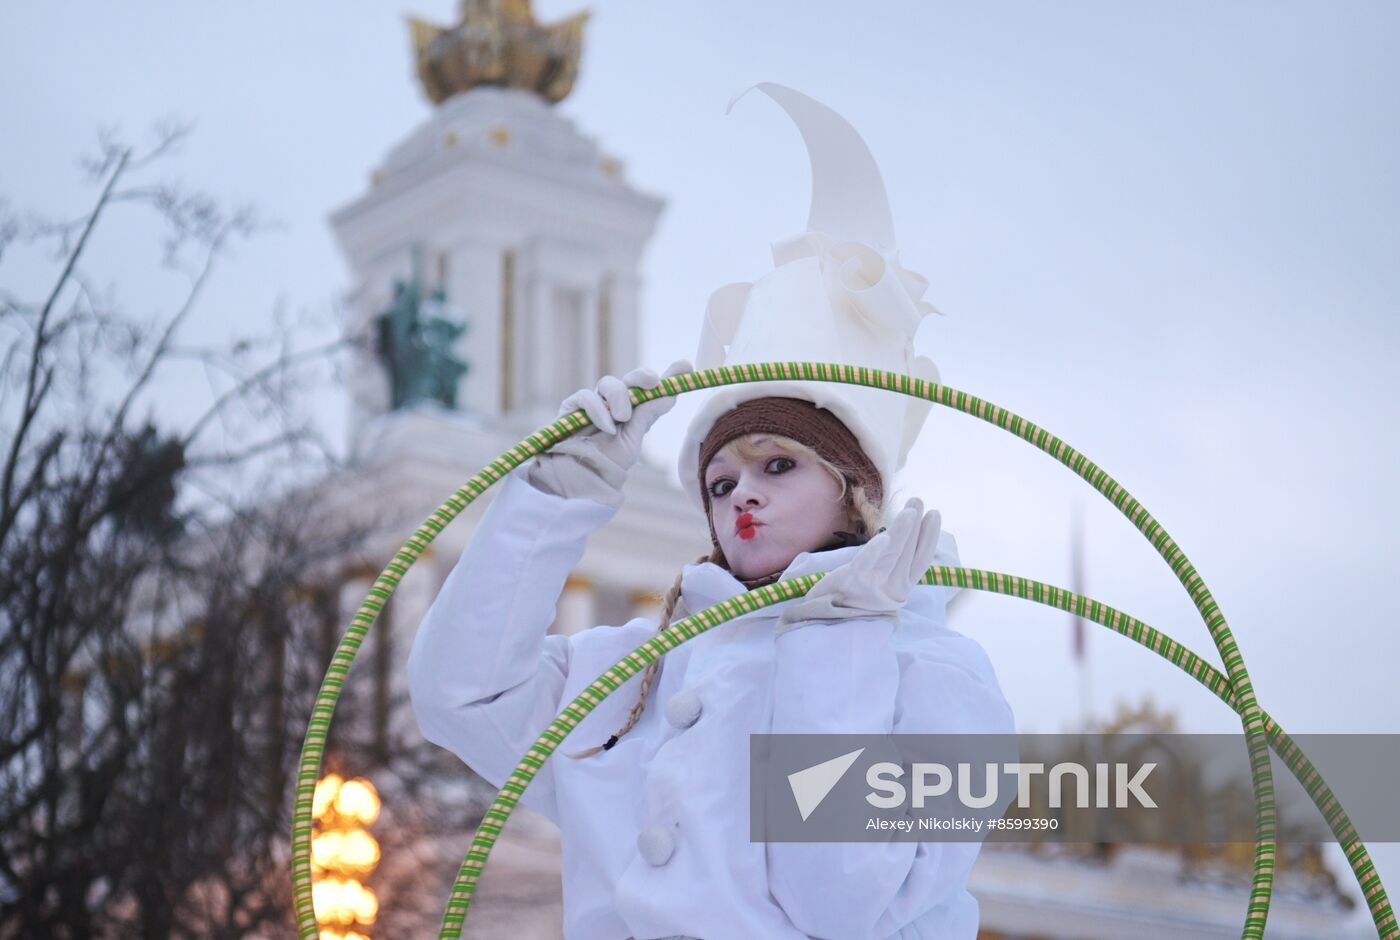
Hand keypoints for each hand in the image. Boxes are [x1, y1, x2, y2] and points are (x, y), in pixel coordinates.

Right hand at [527, 360, 691, 507]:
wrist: (578, 478)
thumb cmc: (606, 462)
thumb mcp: (632, 440)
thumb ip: (646, 415)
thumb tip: (670, 394)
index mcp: (633, 411)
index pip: (650, 389)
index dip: (668, 376)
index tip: (685, 366)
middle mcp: (614, 403)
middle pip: (630, 379)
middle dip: (642, 376)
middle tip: (653, 382)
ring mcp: (593, 403)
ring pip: (609, 383)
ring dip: (619, 397)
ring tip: (622, 418)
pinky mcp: (572, 407)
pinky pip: (587, 397)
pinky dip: (598, 409)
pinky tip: (606, 427)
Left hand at [775, 498, 940, 634]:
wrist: (822, 625)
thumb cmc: (847, 602)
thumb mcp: (874, 586)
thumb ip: (889, 567)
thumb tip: (902, 538)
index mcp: (898, 591)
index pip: (919, 561)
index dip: (928, 539)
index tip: (934, 515)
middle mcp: (889, 590)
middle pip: (906, 554)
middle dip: (914, 526)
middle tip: (918, 501)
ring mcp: (871, 588)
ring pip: (891, 556)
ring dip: (902, 531)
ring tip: (911, 509)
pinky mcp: (851, 584)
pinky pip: (865, 565)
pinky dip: (875, 552)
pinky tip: (884, 537)